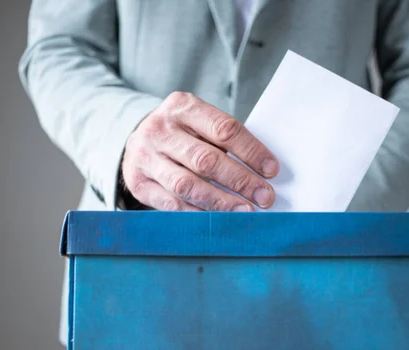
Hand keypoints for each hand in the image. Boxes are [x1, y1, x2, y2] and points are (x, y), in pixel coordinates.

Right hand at [121, 92, 278, 210]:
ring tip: (245, 211)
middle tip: (264, 196)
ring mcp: (145, 157)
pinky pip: (172, 204)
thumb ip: (223, 139)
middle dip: (240, 180)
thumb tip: (262, 171)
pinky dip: (198, 213)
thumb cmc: (180, 133)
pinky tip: (217, 219)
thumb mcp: (198, 122)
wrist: (138, 142)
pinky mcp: (138, 183)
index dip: (251, 151)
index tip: (271, 170)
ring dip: (221, 202)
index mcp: (181, 107)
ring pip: (188, 185)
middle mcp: (159, 130)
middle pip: (206, 159)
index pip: (223, 129)